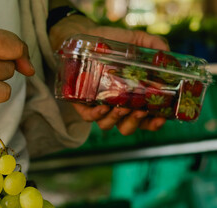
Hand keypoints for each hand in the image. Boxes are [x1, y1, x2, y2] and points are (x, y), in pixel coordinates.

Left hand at [49, 15, 168, 134]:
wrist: (84, 39)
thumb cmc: (111, 43)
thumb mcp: (135, 41)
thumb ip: (154, 45)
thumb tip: (167, 53)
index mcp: (132, 97)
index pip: (146, 119)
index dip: (154, 123)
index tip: (162, 117)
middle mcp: (115, 106)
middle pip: (127, 127)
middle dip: (135, 122)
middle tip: (141, 111)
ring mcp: (98, 106)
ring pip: (108, 124)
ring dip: (117, 118)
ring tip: (123, 107)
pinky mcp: (81, 104)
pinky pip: (89, 117)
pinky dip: (97, 115)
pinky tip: (103, 107)